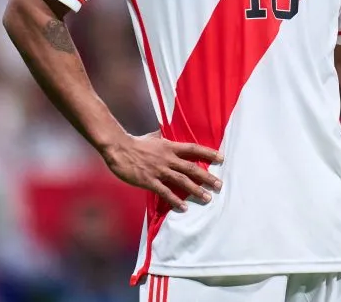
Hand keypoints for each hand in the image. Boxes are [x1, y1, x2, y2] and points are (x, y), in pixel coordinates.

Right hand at [101, 131, 221, 211]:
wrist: (118, 148)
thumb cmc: (135, 142)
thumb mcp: (153, 137)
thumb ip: (163, 137)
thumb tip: (167, 133)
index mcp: (170, 146)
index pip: (193, 149)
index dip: (208, 153)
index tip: (221, 158)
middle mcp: (168, 158)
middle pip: (192, 168)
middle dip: (207, 177)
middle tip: (219, 185)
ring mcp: (159, 170)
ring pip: (182, 181)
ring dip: (196, 190)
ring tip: (207, 198)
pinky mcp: (149, 181)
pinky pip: (165, 192)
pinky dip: (175, 200)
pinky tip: (184, 207)